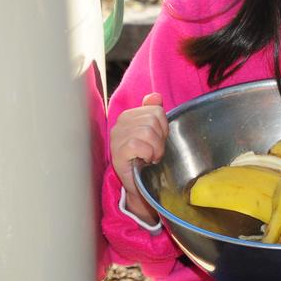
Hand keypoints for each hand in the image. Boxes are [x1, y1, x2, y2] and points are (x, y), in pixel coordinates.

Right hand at [111, 93, 167, 223]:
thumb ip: (153, 112)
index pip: (156, 110)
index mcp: (129, 116)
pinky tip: (144, 160)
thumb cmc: (146, 158)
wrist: (139, 184)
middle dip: (160, 139)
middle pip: (153, 120)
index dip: (163, 127)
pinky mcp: (117, 152)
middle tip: (154, 151)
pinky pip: (138, 145)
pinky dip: (146, 153)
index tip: (158, 141)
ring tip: (150, 156)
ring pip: (147, 132)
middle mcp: (120, 124)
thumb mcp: (153, 133)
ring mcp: (117, 138)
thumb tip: (155, 96)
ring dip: (155, 148)